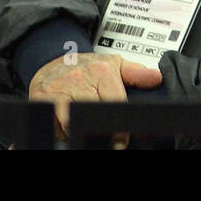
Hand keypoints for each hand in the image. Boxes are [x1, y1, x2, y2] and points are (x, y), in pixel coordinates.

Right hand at [28, 51, 162, 140]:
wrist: (52, 59)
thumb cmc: (86, 67)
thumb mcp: (113, 64)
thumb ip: (136, 73)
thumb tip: (157, 78)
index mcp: (101, 70)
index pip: (115, 103)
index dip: (119, 127)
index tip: (122, 141)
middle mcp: (79, 78)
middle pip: (93, 115)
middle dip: (100, 130)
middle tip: (109, 141)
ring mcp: (59, 89)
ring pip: (72, 123)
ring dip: (80, 130)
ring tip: (85, 129)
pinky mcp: (42, 100)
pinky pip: (55, 125)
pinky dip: (62, 131)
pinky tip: (66, 126)